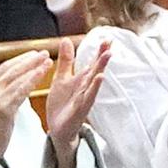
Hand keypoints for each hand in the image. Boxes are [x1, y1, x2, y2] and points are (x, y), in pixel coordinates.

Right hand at [0, 51, 52, 159]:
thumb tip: (14, 88)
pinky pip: (21, 90)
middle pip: (11, 69)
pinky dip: (32, 80)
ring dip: (34, 67)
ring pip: (17, 77)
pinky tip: (42, 74)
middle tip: (43, 53)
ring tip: (47, 60)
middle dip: (29, 59)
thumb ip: (1, 96)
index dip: (19, 60)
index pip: (3, 68)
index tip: (32, 54)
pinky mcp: (3, 108)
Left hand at [43, 38, 108, 167]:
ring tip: (106, 60)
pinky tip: (98, 80)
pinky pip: (86, 99)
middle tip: (110, 46)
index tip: (107, 39)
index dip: (99, 52)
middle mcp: (85, 89)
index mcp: (81, 81)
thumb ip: (66, 61)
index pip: (92, 64)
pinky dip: (92, 90)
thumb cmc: (61, 103)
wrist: (57, 128)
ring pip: (93, 84)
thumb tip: (66, 40)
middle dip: (102, 60)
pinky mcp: (79, 111)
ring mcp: (84, 100)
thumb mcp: (61, 78)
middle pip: (95, 72)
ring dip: (99, 73)